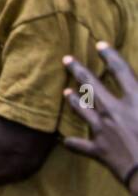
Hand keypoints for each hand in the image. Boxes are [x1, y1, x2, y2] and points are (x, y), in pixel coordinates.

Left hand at [63, 43, 137, 194]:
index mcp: (136, 100)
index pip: (121, 71)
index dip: (110, 56)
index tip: (100, 45)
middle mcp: (115, 111)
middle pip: (92, 85)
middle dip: (78, 70)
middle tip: (66, 59)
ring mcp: (104, 130)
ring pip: (82, 110)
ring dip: (73, 100)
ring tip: (65, 92)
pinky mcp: (100, 151)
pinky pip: (81, 145)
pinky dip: (74, 143)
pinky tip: (65, 140)